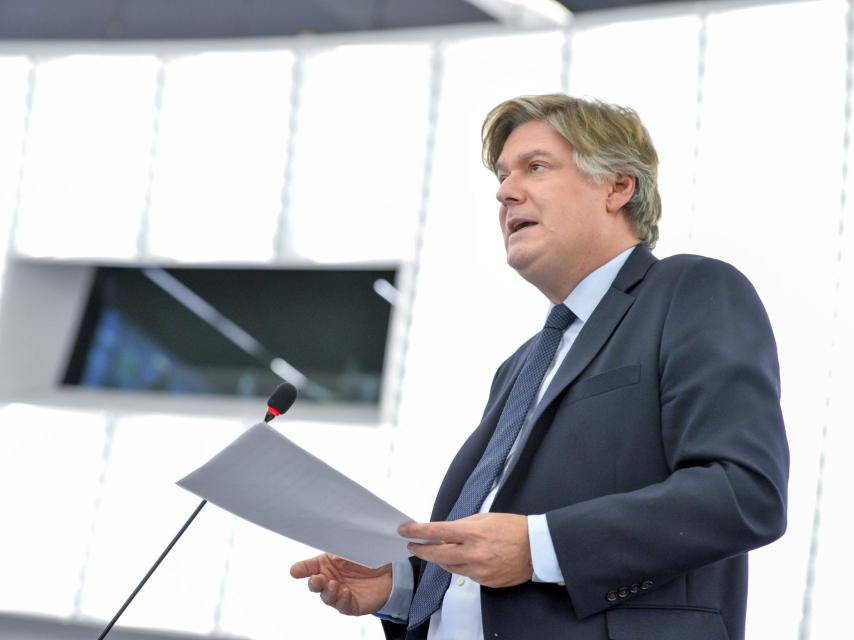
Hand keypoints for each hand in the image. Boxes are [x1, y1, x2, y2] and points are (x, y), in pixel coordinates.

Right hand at [290, 554, 391, 615]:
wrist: (391, 571)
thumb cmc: (368, 558)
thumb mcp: (353, 547)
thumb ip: (340, 544)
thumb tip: (330, 531)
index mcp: (327, 565)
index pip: (310, 567)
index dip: (301, 569)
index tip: (295, 571)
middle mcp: (331, 580)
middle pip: (316, 585)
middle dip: (314, 583)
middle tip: (316, 579)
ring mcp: (340, 594)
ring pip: (327, 597)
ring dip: (328, 592)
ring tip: (333, 584)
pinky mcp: (353, 605)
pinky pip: (344, 606)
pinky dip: (342, 600)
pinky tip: (345, 592)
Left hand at [399, 513, 531, 587]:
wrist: (536, 548)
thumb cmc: (512, 528)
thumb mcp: (485, 518)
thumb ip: (462, 525)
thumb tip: (443, 534)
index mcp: (473, 533)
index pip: (437, 532)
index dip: (418, 531)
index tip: (405, 530)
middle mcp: (474, 554)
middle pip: (437, 556)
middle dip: (422, 551)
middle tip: (413, 546)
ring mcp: (480, 570)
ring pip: (450, 568)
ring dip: (442, 559)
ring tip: (442, 550)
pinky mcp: (486, 582)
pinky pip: (466, 575)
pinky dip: (461, 566)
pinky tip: (466, 559)